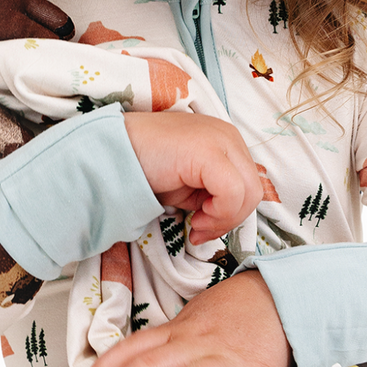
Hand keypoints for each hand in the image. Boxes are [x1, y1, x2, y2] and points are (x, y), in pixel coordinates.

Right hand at [122, 111, 261, 244]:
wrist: (112, 154)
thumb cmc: (147, 168)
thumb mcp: (190, 183)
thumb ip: (214, 193)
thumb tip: (227, 217)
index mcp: (227, 140)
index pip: (249, 185)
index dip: (231, 213)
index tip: (203, 227)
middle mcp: (229, 136)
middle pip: (254, 190)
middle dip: (230, 219)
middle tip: (200, 230)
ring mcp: (221, 140)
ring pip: (248, 192)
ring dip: (224, 218)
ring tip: (197, 225)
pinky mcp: (209, 152)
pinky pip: (232, 192)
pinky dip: (219, 213)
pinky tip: (196, 218)